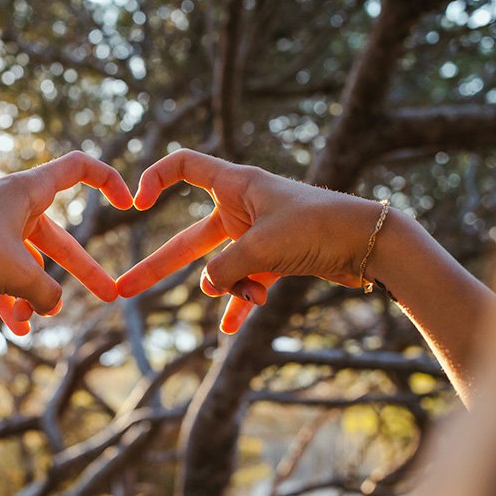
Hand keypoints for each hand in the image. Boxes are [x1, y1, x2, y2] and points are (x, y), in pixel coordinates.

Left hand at [0, 151, 132, 334]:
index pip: (78, 169)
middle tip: (111, 296)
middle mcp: (8, 205)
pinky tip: (16, 328)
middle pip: (56, 237)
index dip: (108, 181)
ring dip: (36, 291)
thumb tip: (52, 305)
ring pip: (25, 261)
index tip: (129, 201)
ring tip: (40, 320)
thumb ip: (46, 290)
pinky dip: (8, 298)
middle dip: (82, 270)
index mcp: (25, 191)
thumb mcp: (18, 273)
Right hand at [116, 149, 382, 332]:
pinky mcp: (275, 258)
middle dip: (158, 267)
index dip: (156, 179)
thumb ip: (224, 270)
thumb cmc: (317, 228)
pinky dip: (242, 302)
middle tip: (124, 288)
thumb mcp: (261, 249)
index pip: (184, 165)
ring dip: (233, 288)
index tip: (138, 205)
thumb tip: (209, 288)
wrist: (371, 242)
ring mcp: (257, 235)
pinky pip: (246, 282)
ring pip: (223, 269)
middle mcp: (243, 207)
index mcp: (237, 185)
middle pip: (189, 240)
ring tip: (255, 296)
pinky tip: (231, 329)